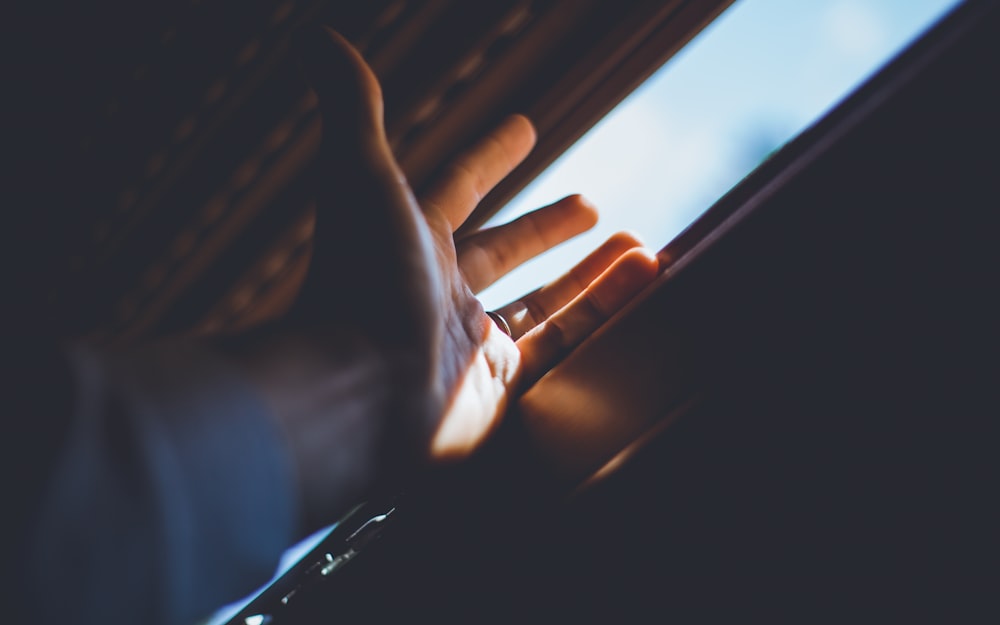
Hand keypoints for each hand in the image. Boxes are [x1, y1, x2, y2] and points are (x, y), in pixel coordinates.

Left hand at [233, 27, 658, 529]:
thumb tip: (321, 36)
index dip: (492, 155)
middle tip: (590, 207)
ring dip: (592, 278)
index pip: (460, 187)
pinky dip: (598, 325)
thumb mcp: (363, 180)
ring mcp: (468, 345)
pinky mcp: (498, 391)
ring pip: (544, 305)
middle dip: (547, 228)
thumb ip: (353, 110)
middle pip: (505, 252)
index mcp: (412, 239)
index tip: (526, 126)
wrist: (356, 394)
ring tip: (643, 252)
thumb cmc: (360, 281)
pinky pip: (558, 354)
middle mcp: (439, 292)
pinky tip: (635, 300)